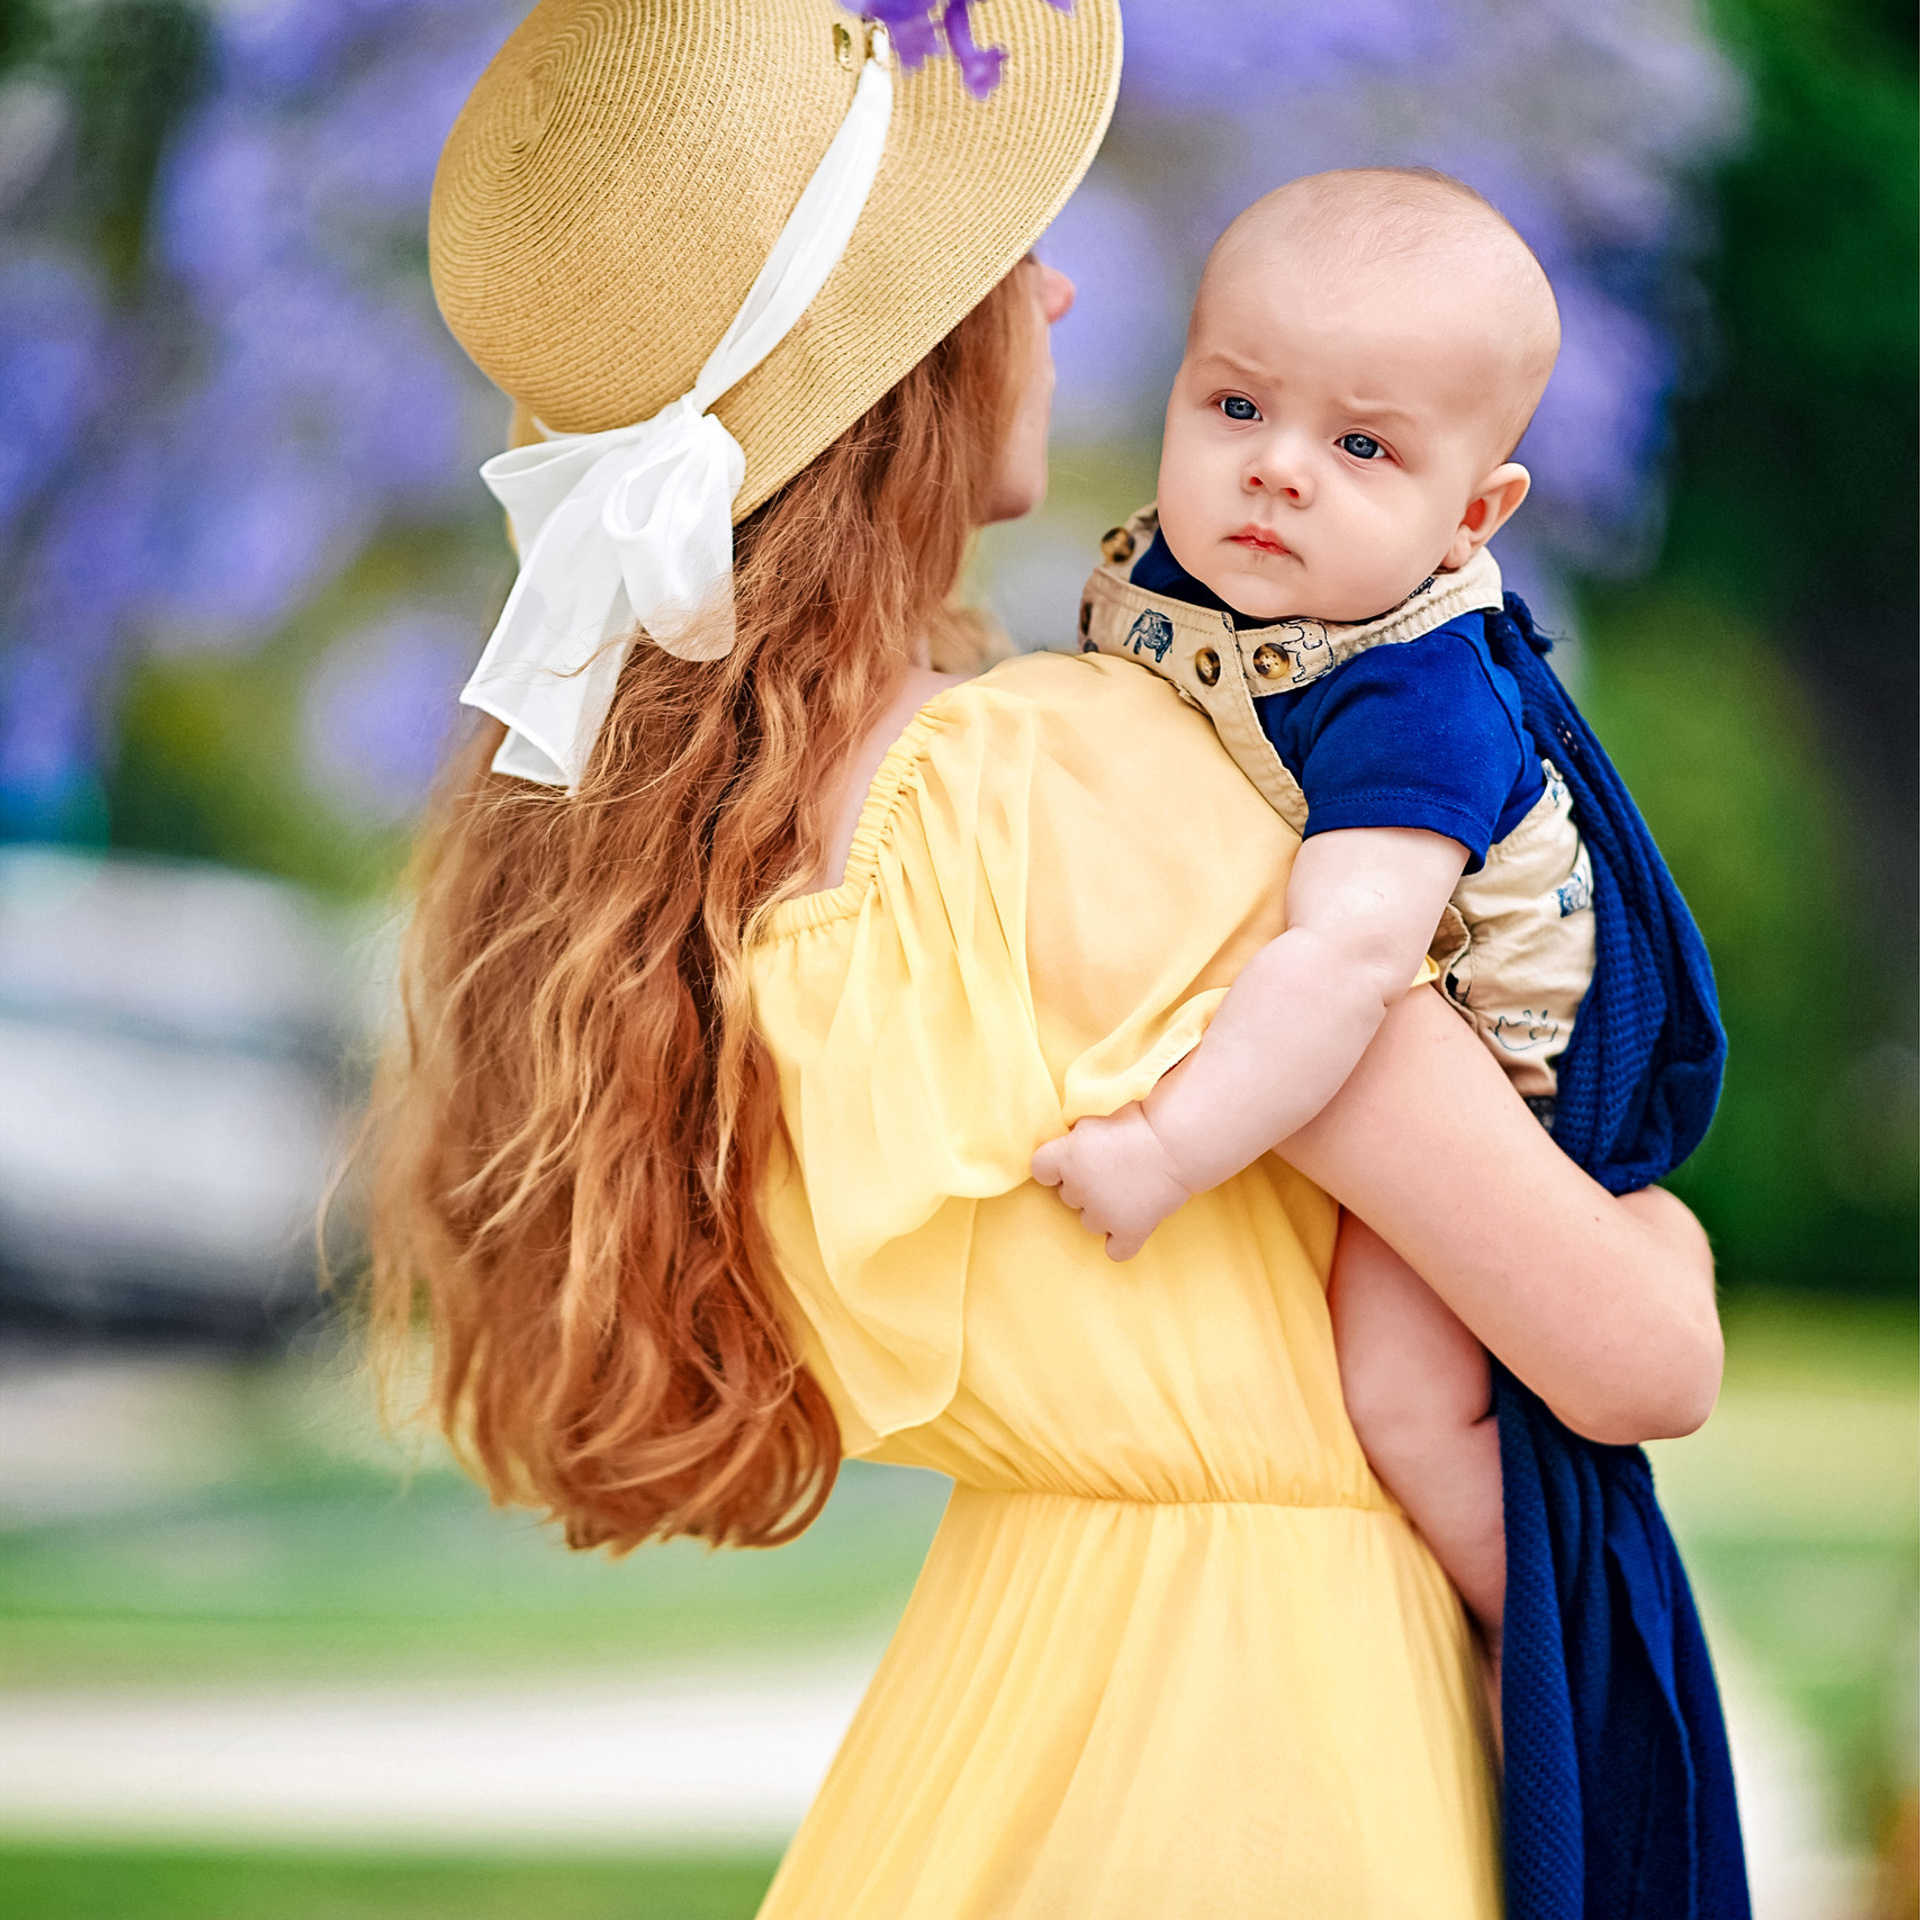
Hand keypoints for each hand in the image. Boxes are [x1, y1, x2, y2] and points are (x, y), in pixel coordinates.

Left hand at [1029, 1103, 1193, 1260]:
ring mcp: (1103, 1214)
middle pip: (1068, 1197)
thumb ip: (1078, 1138)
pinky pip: (1116, 1251)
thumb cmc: (1141, 1119)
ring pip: (1089, 1222)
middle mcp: (1080, 1188)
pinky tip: (1132, 1226)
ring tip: (1128, 1192)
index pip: (1040, 1170)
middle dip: (1085, 1187)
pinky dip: (1122, 1242)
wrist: (1177, 1141)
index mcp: (1067, 1156)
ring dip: (1102, 1212)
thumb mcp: (1097, 1118)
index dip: (1055, 1167)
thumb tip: (1072, 1146)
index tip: (1072, 1161)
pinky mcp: (1130, 1231)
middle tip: (1112, 1171)